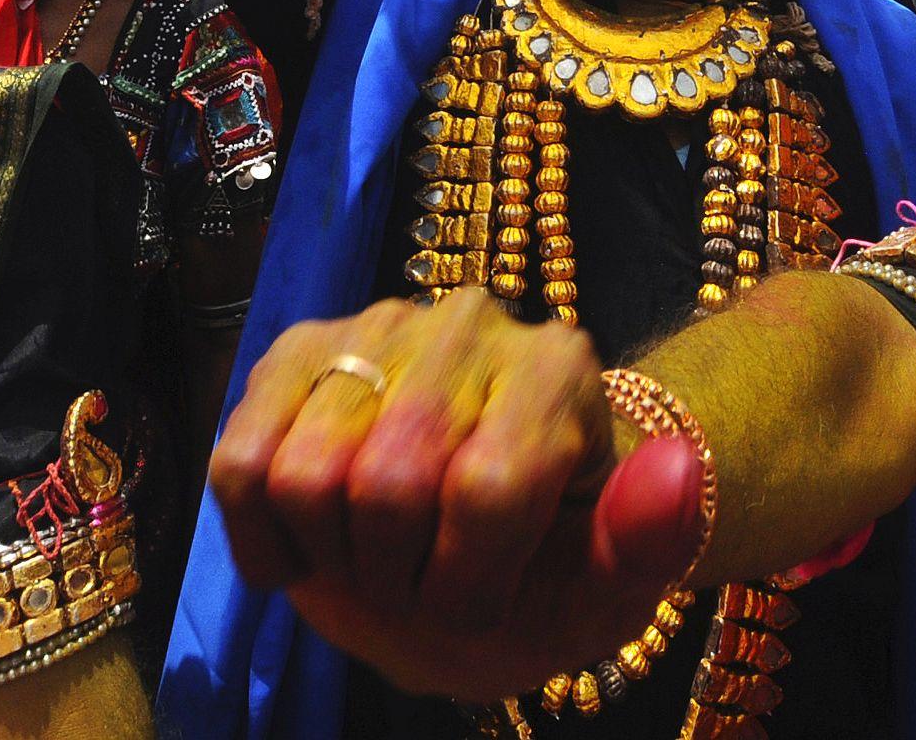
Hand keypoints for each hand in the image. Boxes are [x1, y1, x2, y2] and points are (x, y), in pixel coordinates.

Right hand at [212, 290, 705, 700]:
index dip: (469, 583)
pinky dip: (263, 539)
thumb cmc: (545, 566)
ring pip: (304, 475)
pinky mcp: (298, 350)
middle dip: (399, 576)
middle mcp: (473, 321)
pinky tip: (313, 543)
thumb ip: (649, 540)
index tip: (486, 595)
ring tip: (377, 551)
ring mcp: (379, 324)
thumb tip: (676, 475)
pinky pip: (238, 463)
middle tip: (424, 578)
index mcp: (560, 368)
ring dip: (332, 556)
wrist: (480, 537)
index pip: (488, 491)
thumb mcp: (608, 584)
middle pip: (389, 486)